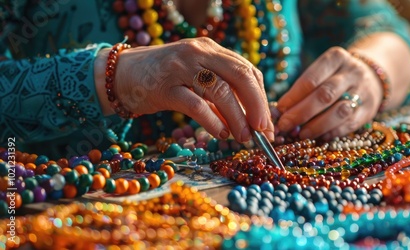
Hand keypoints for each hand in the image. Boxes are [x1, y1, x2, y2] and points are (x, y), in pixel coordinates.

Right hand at [95, 37, 273, 141]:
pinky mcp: (165, 86)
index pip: (247, 70)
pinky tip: (221, 134)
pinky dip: (212, 120)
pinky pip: (196, 104)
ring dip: (237, 117)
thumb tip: (249, 124)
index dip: (261, 98)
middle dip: (257, 105)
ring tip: (243, 137)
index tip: (266, 123)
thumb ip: (220, 96)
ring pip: (220, 90)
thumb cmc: (164, 80)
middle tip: (263, 130)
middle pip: (240, 76)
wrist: (121, 75)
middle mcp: (199, 52)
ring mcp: (182, 67)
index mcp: (211, 50)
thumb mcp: (196, 79)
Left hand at [276, 47, 382, 139]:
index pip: (311, 79)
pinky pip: (349, 124)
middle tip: (285, 125)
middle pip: (325, 95)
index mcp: (336, 58)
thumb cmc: (334, 77)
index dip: (293, 97)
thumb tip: (280, 112)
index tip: (279, 110)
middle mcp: (352, 72)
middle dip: (302, 113)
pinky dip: (331, 132)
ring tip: (300, 134)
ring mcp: (363, 91)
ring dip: (317, 126)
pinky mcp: (369, 110)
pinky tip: (318, 137)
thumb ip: (302, 90)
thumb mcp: (321, 73)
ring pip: (339, 111)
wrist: (371, 77)